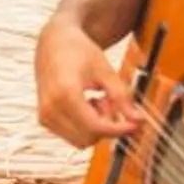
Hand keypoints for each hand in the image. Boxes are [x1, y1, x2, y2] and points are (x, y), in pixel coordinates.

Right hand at [35, 20, 143, 148]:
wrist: (54, 43)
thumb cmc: (79, 52)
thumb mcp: (105, 70)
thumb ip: (122, 96)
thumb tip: (138, 120)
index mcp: (65, 93)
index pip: (95, 126)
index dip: (119, 129)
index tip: (135, 125)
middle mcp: (50, 108)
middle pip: (89, 137)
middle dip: (107, 125)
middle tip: (112, 101)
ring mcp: (45, 116)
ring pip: (81, 141)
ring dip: (97, 127)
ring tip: (100, 100)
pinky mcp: (45, 120)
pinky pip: (72, 135)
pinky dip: (86, 126)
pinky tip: (88, 104)